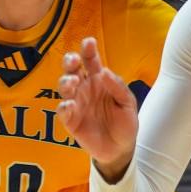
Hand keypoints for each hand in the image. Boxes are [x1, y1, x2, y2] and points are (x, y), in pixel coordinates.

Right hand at [59, 37, 137, 178]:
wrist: (121, 149)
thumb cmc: (125, 123)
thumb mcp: (128, 104)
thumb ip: (118, 88)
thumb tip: (105, 72)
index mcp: (99, 80)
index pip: (91, 61)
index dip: (88, 50)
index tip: (89, 43)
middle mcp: (85, 88)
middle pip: (72, 69)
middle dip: (69, 61)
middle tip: (74, 60)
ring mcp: (76, 103)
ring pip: (64, 86)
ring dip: (66, 81)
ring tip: (74, 82)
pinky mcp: (70, 120)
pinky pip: (62, 111)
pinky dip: (64, 106)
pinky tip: (70, 105)